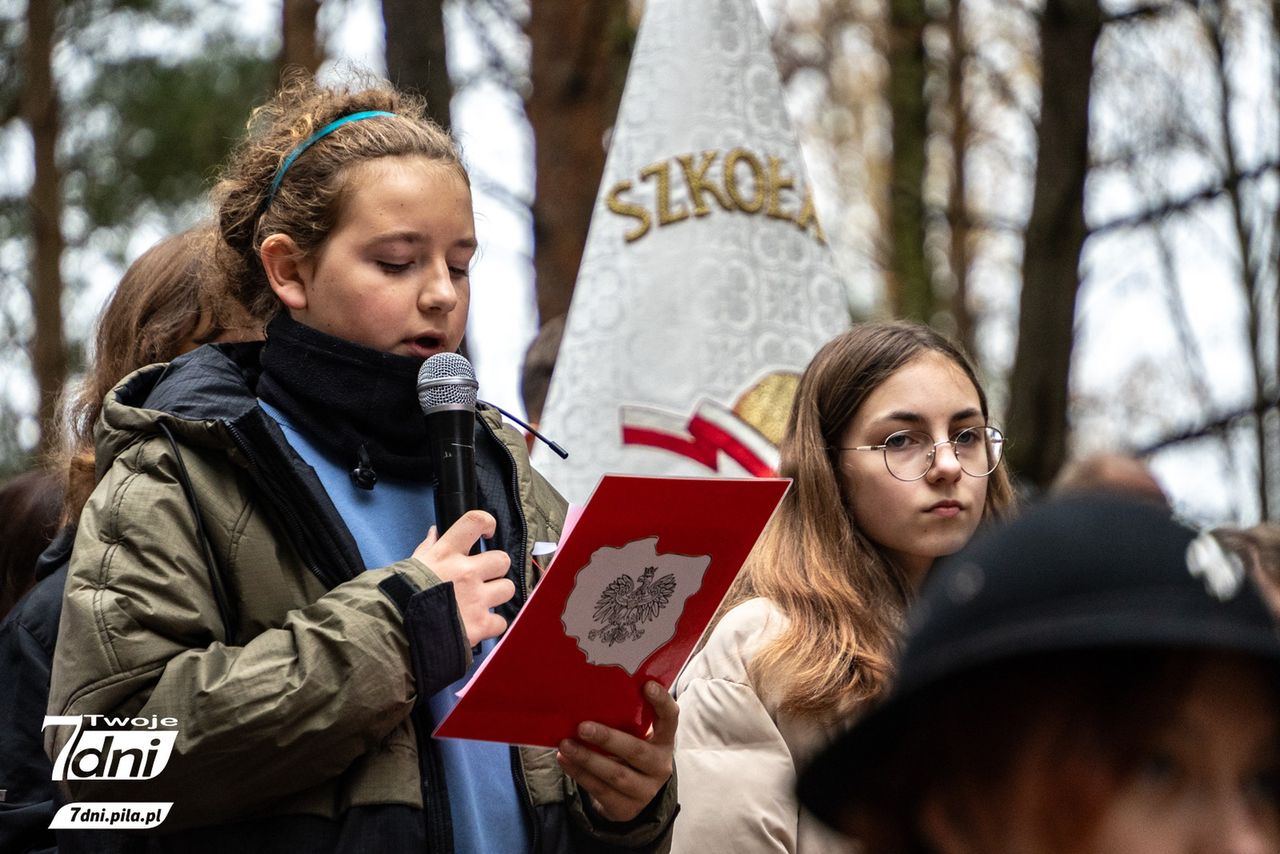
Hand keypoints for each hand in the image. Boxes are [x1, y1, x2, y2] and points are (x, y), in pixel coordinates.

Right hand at [411, 510, 514, 646]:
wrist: (394, 630)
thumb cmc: (400, 596)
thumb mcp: (411, 565)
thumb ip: (428, 548)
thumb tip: (434, 532)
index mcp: (446, 554)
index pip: (475, 521)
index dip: (487, 523)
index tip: (487, 532)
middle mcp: (466, 572)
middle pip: (502, 559)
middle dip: (496, 569)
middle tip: (484, 578)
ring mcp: (476, 598)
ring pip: (507, 588)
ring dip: (497, 595)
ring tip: (482, 602)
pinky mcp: (480, 624)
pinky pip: (501, 621)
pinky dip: (492, 625)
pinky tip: (479, 625)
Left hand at [556, 680, 676, 822]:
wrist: (632, 797)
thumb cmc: (629, 754)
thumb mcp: (636, 738)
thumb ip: (625, 720)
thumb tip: (589, 696)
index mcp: (664, 740)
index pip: (670, 718)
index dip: (661, 702)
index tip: (647, 685)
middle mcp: (659, 765)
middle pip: (636, 751)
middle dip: (608, 738)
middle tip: (582, 727)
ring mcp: (645, 790)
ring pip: (616, 774)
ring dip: (587, 759)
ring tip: (565, 744)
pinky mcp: (626, 808)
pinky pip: (600, 790)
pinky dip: (580, 774)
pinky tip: (564, 760)